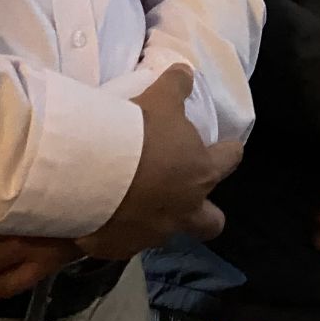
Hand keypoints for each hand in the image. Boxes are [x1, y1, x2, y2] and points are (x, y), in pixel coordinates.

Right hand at [76, 67, 241, 259]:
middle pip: (211, 222)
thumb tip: (185, 72)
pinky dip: (115, 232)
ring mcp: (152, 234)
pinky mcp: (118, 248)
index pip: (229, 161)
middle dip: (206, 214)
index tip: (227, 148)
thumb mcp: (160, 100)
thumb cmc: (136, 133)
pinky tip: (101, 216)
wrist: (89, 171)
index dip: (229, 153)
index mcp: (200, 173)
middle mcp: (184, 210)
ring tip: (132, 202)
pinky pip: (121, 243)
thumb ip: (176, 87)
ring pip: (165, 233)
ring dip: (155, 219)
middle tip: (188, 195)